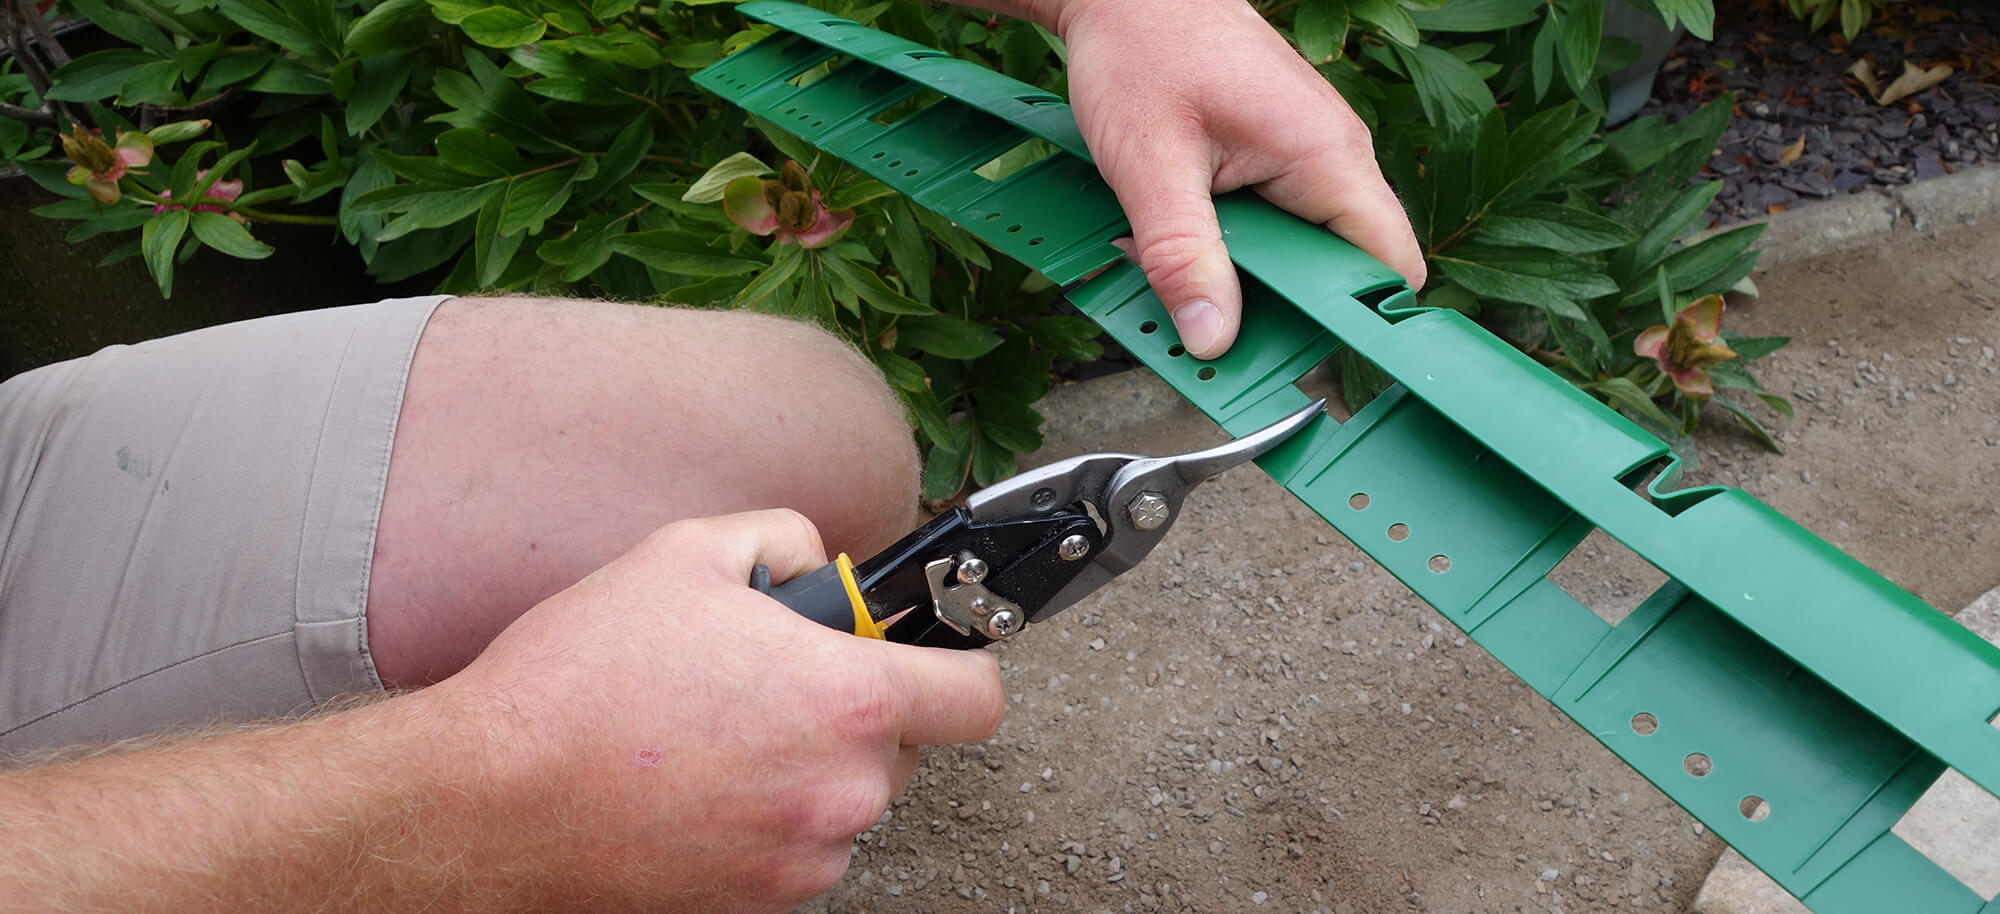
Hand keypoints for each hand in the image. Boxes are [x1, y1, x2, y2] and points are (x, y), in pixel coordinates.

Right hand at [437, 509, 1005, 911]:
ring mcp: (803, 857)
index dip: (958, 665)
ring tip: (713, 734)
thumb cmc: (580, 680)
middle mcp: (842, 790)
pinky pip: (795, 846)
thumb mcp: (687, 553)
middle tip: (767, 680)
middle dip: (853, 709)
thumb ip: (785, 539)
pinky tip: (695, 784)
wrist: (491, 798)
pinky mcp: (758, 903)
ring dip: (804, 767)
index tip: (925, 656)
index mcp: (847, 699)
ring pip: (844, 799)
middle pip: (903, 746)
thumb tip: (820, 562)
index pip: (977, 697)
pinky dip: (765, 818)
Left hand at [1055, 0, 1426, 357]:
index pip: (1389, 265)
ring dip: (1246, 277)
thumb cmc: (1142, 49)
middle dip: (1279, 309)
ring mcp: (1306, 155)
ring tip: (1182, 277)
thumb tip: (1212, 339)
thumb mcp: (1149, 166)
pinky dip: (1231, 246)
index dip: (1357, 324)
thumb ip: (1183, 257)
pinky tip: (1181, 243)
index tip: (1306, 366)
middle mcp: (1332, 155)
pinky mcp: (1275, 157)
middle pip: (1340, 269)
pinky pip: (1272, 224)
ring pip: (1300, 251)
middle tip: (1214, 330)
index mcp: (1327, 155)